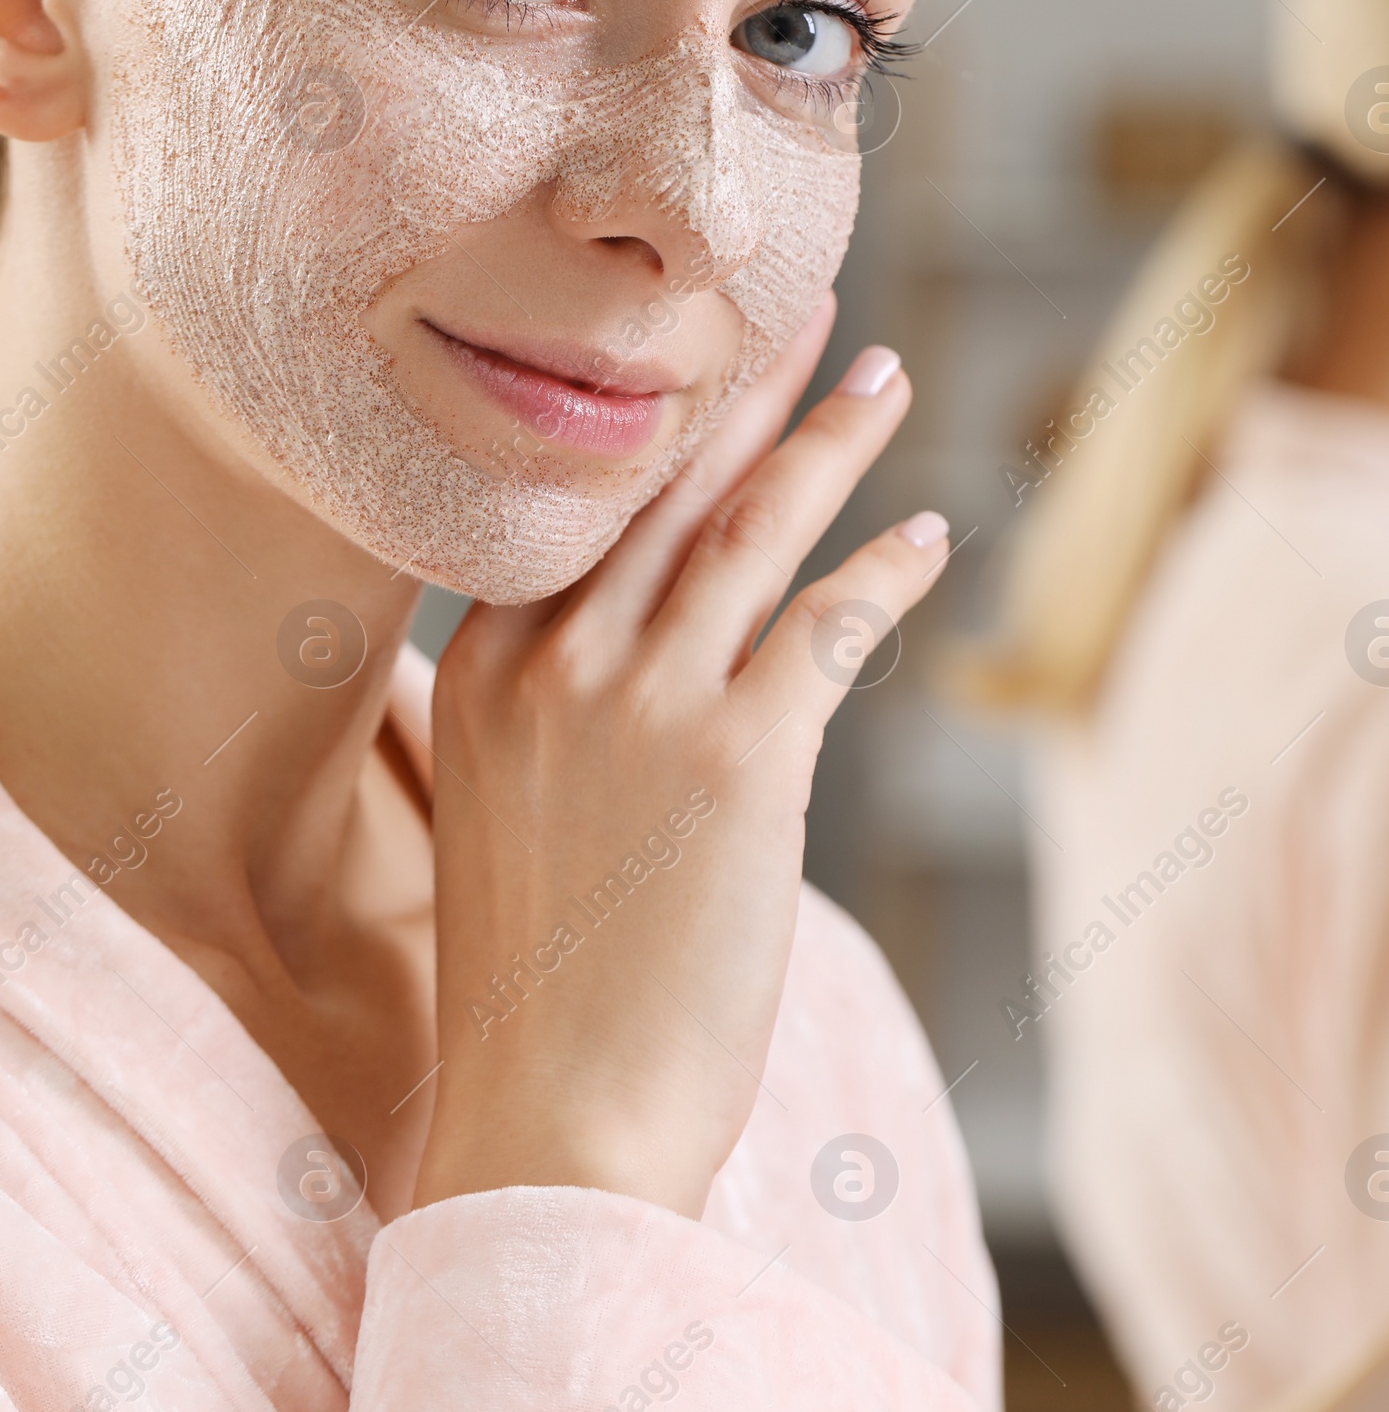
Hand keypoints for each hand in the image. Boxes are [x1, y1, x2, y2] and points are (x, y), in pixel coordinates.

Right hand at [413, 299, 949, 1218]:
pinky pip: (829, 622)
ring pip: (749, 527)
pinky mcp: (738, 760)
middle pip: (663, 482)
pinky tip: (929, 534)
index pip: (575, 503)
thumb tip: (592, 648)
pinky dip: (885, 570)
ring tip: (881, 377)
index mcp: (482, 663)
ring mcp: (641, 702)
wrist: (556, 1115)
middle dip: (741, 381)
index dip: (647, 416)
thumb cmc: (532, 983)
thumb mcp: (497, 811)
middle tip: (800, 296)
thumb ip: (532, 708)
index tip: (694, 349)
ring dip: (828, 441)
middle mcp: (550, 658)